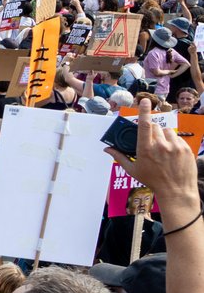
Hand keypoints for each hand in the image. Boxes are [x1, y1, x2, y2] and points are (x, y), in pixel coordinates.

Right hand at [116, 101, 201, 216]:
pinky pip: (177, 138)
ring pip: (167, 131)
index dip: (144, 111)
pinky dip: (173, 142)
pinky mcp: (185, 148)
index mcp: (146, 149)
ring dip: (163, 135)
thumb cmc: (153, 181)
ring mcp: (174, 146)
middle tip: (152, 142)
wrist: (176, 191)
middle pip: (155, 127)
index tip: (144, 101)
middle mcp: (160, 145)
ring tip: (163, 148)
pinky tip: (171, 153)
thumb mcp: (133, 170)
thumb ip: (120, 156)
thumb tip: (106, 149)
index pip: (144, 124)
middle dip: (152, 131)